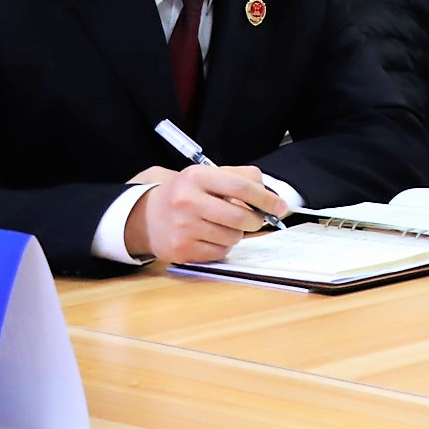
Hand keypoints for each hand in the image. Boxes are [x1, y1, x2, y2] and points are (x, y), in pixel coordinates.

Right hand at [123, 165, 283, 265]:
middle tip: (254, 219)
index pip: (241, 187)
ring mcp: (182, 228)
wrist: (147, 216)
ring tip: (222, 225)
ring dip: (237, 233)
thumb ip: (242, 178)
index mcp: (197, 177)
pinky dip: (222, 246)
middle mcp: (187, 202)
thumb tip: (271, 197)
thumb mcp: (209, 175)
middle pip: (240, 217)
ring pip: (232, 237)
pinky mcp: (181, 250)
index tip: (281, 206)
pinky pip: (219, 252)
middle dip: (255, 220)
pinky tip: (210, 236)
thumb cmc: (187, 193)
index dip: (266, 198)